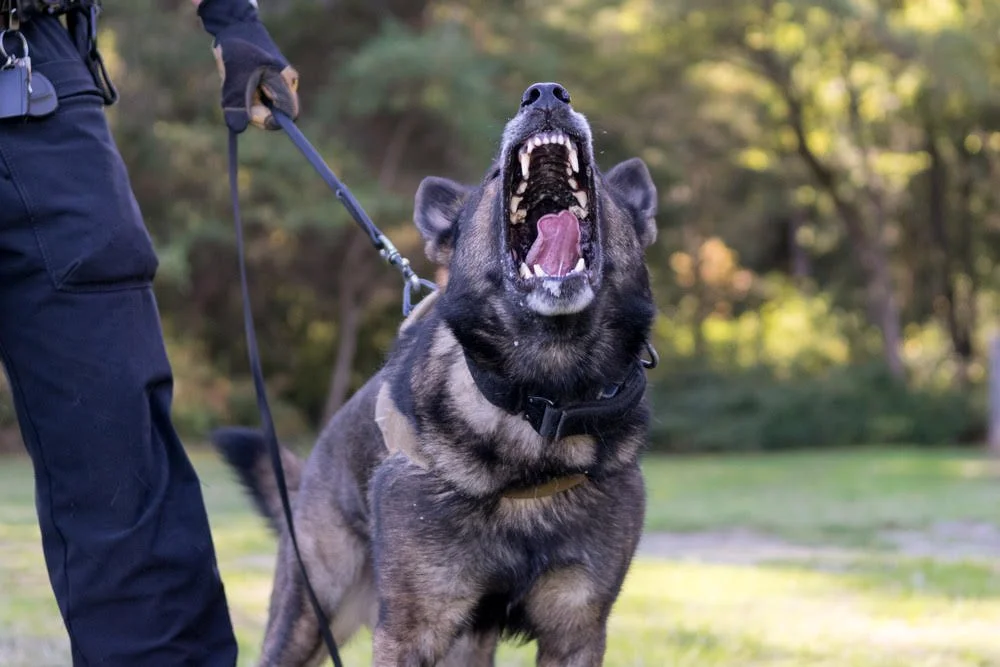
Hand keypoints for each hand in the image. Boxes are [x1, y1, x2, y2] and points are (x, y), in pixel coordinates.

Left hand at [196, 0, 299, 132]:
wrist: (237, 28)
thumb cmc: (237, 50)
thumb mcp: (234, 77)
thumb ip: (237, 104)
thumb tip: (237, 128)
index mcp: (285, 81)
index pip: (287, 115)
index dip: (266, 119)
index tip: (248, 111)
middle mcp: (289, 83)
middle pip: (276, 113)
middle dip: (256, 109)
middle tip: (240, 92)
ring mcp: (284, 82)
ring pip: (269, 107)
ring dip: (252, 102)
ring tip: (241, 81)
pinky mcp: (277, 82)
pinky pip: (265, 100)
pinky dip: (252, 96)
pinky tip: (245, 80)